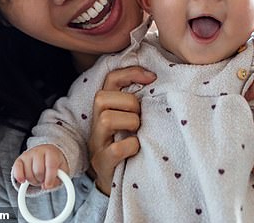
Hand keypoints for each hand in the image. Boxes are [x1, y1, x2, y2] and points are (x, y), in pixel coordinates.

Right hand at [13, 144, 67, 189]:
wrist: (47, 153)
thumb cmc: (55, 163)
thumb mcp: (62, 170)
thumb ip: (59, 179)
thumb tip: (46, 186)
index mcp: (51, 152)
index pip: (50, 165)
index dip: (50, 178)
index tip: (49, 185)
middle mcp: (39, 151)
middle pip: (38, 171)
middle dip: (41, 180)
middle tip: (44, 179)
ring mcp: (28, 154)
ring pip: (28, 174)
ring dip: (33, 181)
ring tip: (38, 177)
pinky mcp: (19, 160)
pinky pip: (16, 171)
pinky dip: (19, 178)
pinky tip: (24, 180)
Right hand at [87, 66, 156, 195]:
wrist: (116, 180)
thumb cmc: (128, 144)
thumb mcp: (131, 119)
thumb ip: (137, 102)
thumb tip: (156, 81)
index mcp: (105, 109)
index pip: (110, 79)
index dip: (130, 73)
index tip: (152, 78)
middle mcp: (97, 123)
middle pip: (102, 97)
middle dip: (129, 103)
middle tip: (141, 117)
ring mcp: (97, 143)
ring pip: (106, 119)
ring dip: (130, 122)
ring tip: (138, 132)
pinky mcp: (103, 163)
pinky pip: (116, 149)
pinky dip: (131, 147)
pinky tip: (137, 149)